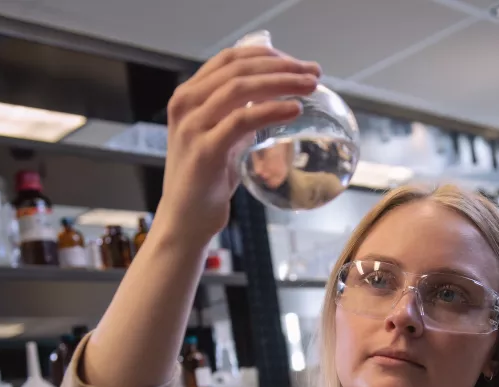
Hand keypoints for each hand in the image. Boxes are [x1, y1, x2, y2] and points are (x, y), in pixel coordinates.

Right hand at [152, 46, 320, 243]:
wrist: (185, 220)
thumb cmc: (205, 181)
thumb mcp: (221, 137)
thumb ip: (239, 115)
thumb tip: (274, 100)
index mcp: (188, 96)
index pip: (229, 59)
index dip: (266, 55)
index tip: (296, 63)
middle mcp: (185, 104)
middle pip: (238, 68)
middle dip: (281, 66)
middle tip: (313, 72)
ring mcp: (193, 126)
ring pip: (241, 88)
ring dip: (282, 82)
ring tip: (310, 86)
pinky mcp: (205, 150)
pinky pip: (243, 120)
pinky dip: (272, 110)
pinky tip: (294, 110)